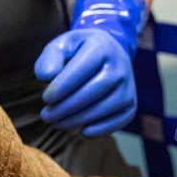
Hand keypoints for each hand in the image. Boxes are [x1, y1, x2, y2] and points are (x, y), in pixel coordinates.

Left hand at [34, 0, 147, 136]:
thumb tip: (46, 77)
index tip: (46, 98)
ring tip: (57, 123)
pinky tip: (83, 130)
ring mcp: (128, 85)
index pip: (82, 68)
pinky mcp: (131, 103)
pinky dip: (102, 128)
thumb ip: (50, 58)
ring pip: (107, 107)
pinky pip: (121, 119)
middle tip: (46, 115)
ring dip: (80, 119)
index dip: (62, 87)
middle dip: (67, 107)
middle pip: (95, 90)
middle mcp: (120, 65)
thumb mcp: (61, 46)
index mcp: (101, 46)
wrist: (107, 53)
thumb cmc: (77, 52)